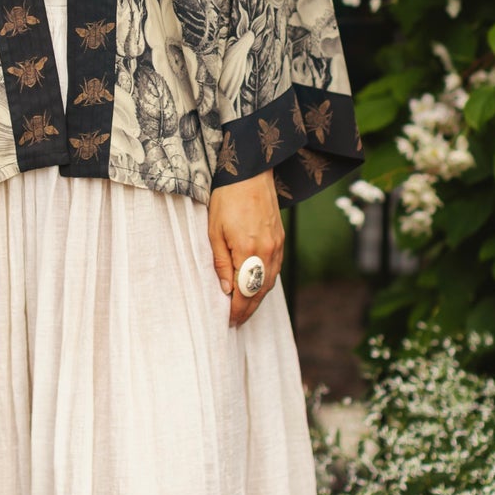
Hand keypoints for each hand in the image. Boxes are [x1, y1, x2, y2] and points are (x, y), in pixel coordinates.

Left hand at [207, 168, 284, 328]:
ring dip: (258, 297)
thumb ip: (221, 262)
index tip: (229, 322)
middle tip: (237, 322)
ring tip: (245, 308)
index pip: (245, 292)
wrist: (250, 172)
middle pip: (260, 291)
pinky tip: (256, 285)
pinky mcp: (281, 238)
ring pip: (270, 281)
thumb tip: (227, 289)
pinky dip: (266, 282)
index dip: (237, 310)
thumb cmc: (227, 198)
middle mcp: (268, 252)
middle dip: (248, 309)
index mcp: (249, 251)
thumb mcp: (214, 230)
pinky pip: (275, 268)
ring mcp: (277, 245)